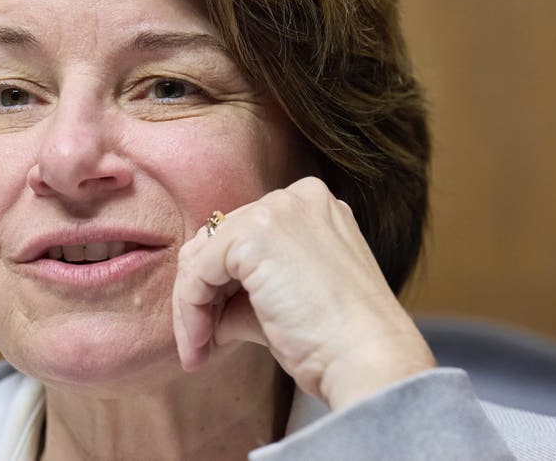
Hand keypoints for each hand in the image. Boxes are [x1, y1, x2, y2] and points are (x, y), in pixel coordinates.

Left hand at [172, 177, 435, 409]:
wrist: (366, 358)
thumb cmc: (337, 341)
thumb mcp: (288, 301)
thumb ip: (246, 290)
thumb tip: (204, 308)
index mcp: (314, 206)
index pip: (243, 237)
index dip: (221, 287)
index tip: (212, 331)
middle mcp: (296, 197)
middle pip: (218, 242)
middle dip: (203, 297)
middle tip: (200, 345)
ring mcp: (275, 210)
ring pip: (201, 257)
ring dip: (191, 309)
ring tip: (197, 353)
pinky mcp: (252, 235)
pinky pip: (196, 274)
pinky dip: (190, 312)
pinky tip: (202, 346)